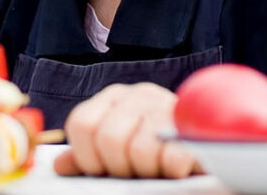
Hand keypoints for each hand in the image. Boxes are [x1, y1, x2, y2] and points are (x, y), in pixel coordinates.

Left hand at [52, 82, 199, 178]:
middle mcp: (138, 94)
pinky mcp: (193, 126)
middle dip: (118, 166)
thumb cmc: (155, 149)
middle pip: (108, 138)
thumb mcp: (118, 148)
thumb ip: (89, 155)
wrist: (206, 142)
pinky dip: (171, 170)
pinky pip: (172, 158)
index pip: (81, 124)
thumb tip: (60, 165)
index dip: (87, 156)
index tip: (101, 170)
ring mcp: (166, 106)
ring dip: (147, 170)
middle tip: (133, 171)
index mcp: (113, 97)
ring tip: (155, 168)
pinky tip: (176, 167)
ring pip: (139, 150)